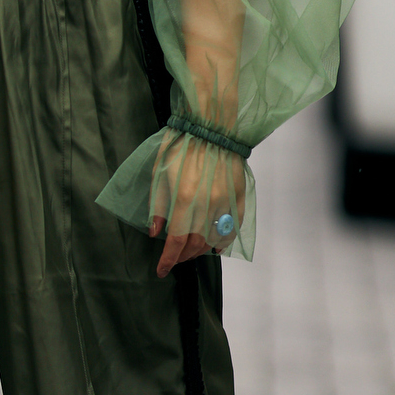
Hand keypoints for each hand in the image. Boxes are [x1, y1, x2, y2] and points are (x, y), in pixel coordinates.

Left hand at [147, 129, 245, 277]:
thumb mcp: (159, 172)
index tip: (161, 271)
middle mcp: (207, 205)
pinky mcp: (239, 196)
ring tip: (190, 252)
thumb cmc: (181, 143)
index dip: (168, 260)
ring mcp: (226, 202)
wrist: (212, 124)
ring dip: (200, 250)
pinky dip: (224, 240)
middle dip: (183, 256)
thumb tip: (156, 232)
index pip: (175, 242)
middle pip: (195, 244)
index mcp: (184, 199)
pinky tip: (215, 246)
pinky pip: (233, 227)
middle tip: (174, 258)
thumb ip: (158, 206)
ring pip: (214, 239)